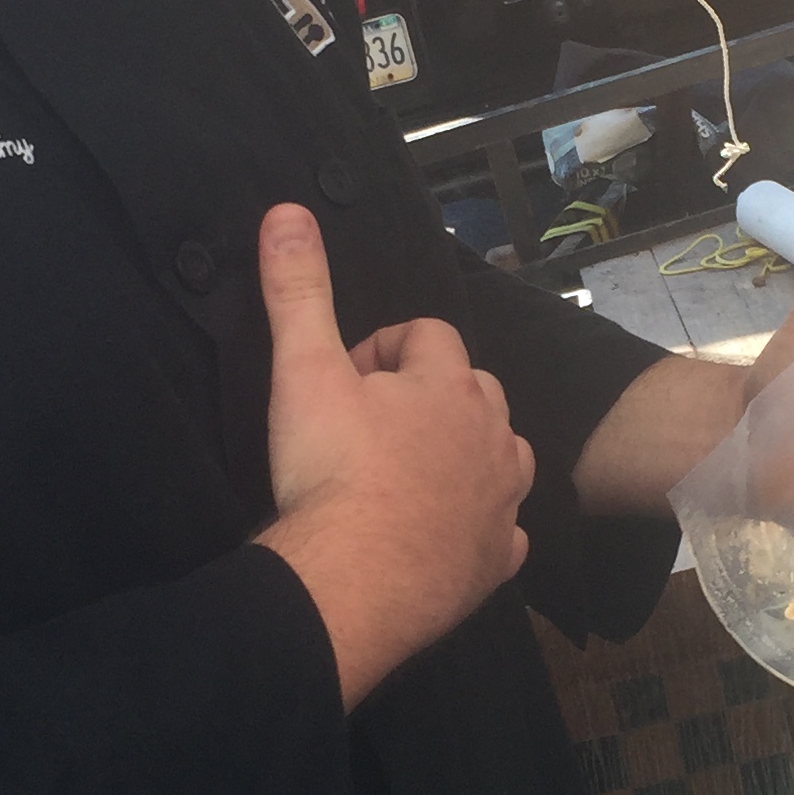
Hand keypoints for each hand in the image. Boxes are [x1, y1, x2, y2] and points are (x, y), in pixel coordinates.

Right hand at [258, 205, 535, 706]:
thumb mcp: (304, 371)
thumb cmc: (330, 472)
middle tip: (369, 424)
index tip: (345, 377)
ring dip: (465, 454)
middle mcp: (492, 436)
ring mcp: (502, 501)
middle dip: (429, 397)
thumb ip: (300, 291)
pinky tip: (445, 532)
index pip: (428, 335)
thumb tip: (287, 213)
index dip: (381, 348)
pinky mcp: (497, 561)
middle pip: (474, 391)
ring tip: (410, 472)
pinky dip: (483, 525)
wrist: (352, 581)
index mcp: (449, 385)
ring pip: (503, 455)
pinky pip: (506, 532)